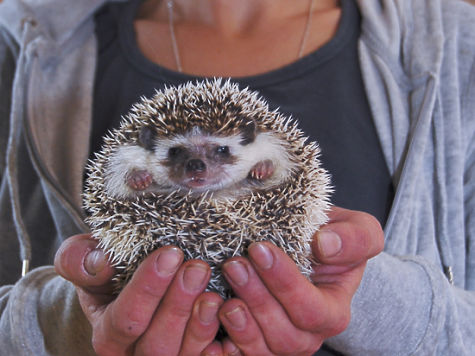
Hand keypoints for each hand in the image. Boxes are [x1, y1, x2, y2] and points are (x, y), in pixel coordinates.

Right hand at [54, 234, 222, 355]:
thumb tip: (98, 261)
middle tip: (197, 269)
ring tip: (214, 294)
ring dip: (200, 327)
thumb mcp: (84, 259)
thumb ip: (79, 259)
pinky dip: (221, 347)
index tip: (170, 253)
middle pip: (156, 345)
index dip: (148, 288)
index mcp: (107, 335)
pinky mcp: (189, 354)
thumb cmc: (108, 271)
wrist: (125, 286)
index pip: (125, 319)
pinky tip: (231, 322)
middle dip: (178, 306)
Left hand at [217, 206, 383, 354]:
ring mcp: (281, 341)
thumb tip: (325, 245)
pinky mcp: (256, 341)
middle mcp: (309, 334)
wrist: (312, 250)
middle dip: (256, 299)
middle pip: (284, 335)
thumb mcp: (357, 229)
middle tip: (234, 265)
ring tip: (222, 292)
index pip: (311, 309)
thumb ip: (354, 237)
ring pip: (261, 349)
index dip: (284, 283)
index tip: (259, 249)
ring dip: (239, 322)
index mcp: (333, 311)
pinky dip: (224, 343)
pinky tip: (210, 318)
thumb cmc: (332, 239)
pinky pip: (241, 354)